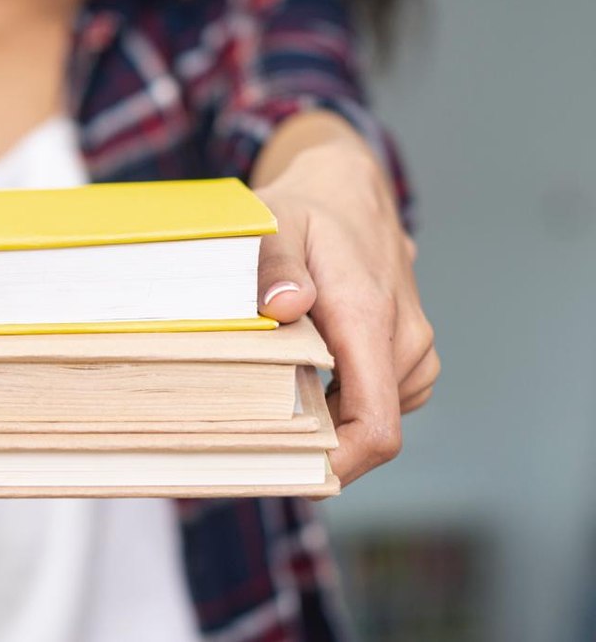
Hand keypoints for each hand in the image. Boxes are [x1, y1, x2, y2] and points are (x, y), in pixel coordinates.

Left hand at [255, 142, 438, 486]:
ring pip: (373, 416)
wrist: (350, 188)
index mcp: (370, 319)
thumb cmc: (306, 208)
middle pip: (368, 429)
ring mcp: (412, 346)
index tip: (290, 476)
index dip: (338, 466)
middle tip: (252, 435)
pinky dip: (344, 400)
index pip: (374, 426)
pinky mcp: (408, 350)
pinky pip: (379, 397)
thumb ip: (274, 264)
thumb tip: (285, 306)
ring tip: (276, 394)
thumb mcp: (274, 222)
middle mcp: (403, 339)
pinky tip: (307, 375)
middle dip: (318, 443)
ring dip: (329, 419)